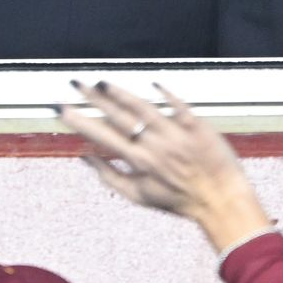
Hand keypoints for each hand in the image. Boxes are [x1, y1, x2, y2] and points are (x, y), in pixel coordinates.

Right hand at [57, 81, 271, 251]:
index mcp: (138, 161)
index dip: (79, 120)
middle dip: (93, 99)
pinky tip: (152, 84)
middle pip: (118, 116)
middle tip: (75, 84)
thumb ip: (109, 175)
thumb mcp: (139, 196)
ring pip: (143, 108)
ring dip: (120, 93)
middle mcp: (153, 145)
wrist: (221, 201)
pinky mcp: (196, 126)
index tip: (61, 107)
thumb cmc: (179, 201)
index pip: (102, 135)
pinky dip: (166, 94)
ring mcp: (175, 134)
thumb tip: (84, 157)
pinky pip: (178, 106)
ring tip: (101, 81)